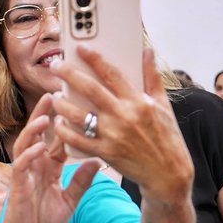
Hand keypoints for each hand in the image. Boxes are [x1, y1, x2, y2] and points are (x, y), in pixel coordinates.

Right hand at [0, 94, 100, 222]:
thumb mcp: (70, 200)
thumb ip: (82, 181)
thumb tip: (99, 160)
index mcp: (49, 168)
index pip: (57, 140)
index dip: (65, 124)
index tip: (75, 104)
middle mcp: (36, 166)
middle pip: (39, 135)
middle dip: (45, 115)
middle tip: (54, 94)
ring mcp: (26, 174)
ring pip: (27, 145)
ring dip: (34, 130)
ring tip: (45, 116)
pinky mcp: (18, 185)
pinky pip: (23, 165)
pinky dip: (30, 154)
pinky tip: (39, 145)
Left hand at [50, 47, 192, 204]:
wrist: (169, 174)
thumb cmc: (167, 137)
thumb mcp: (163, 105)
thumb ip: (152, 77)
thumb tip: (147, 51)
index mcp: (139, 102)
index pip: (112, 74)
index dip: (95, 59)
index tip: (80, 48)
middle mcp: (124, 116)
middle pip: (90, 90)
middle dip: (69, 75)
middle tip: (55, 65)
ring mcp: (113, 135)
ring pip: (78, 115)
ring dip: (62, 104)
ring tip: (54, 96)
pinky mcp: (105, 153)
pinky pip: (77, 140)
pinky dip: (64, 131)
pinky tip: (57, 123)